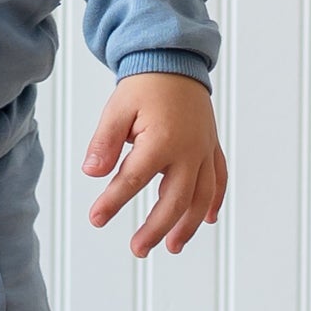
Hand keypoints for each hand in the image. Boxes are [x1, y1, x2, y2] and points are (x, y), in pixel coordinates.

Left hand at [82, 73, 226, 256]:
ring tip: (172, 246)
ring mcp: (203, 150)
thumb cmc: (144, 86)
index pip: (133, 179)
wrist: (174, 61)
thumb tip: (92, 172)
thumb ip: (104, 141)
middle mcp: (188, 150)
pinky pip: (218, 179)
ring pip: (201, 196)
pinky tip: (207, 220)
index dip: (113, 202)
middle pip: (175, 199)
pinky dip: (214, 201)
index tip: (96, 218)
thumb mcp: (117, 109)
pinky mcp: (211, 147)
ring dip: (189, 225)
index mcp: (161, 139)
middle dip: (156, 228)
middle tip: (137, 249)